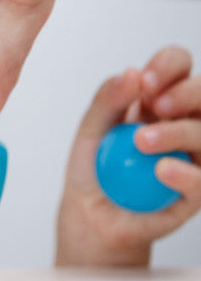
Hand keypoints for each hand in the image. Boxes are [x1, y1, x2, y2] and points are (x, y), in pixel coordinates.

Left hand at [57, 46, 200, 265]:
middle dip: (187, 93)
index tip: (145, 82)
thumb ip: (108, 101)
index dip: (169, 66)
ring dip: (178, 133)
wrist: (90, 215)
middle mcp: (187, 122)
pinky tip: (161, 170)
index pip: (178, 66)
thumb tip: (131, 72)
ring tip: (142, 142)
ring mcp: (196, 155)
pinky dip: (184, 174)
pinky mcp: (197, 190)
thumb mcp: (90, 130)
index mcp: (162, 99)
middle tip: (158, 106)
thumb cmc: (94, 167)